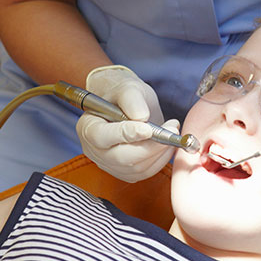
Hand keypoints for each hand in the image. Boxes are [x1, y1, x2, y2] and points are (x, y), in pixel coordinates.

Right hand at [76, 65, 176, 182]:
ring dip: (159, 152)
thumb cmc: (123, 93)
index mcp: (88, 127)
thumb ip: (132, 100)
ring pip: (136, 168)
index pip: (102, 137)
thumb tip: (142, 117)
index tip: (148, 128)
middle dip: (150, 146)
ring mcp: (109, 163)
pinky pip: (144, 172)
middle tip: (171, 129)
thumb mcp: (127, 88)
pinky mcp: (125, 171)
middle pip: (121, 157)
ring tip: (172, 131)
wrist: (126, 103)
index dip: (125, 134)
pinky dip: (160, 159)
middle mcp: (95, 149)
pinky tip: (168, 143)